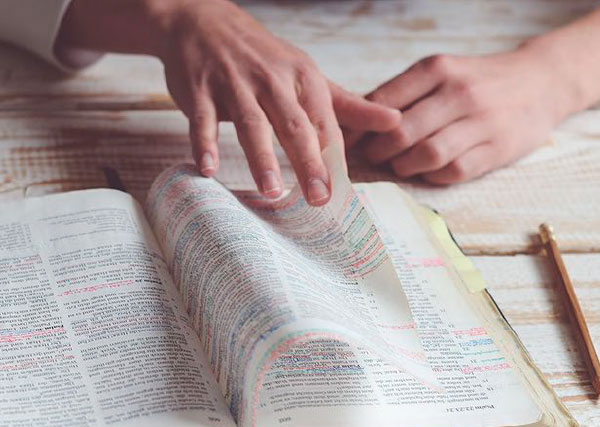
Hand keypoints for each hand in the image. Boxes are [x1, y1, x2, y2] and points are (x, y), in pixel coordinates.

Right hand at [57, 0, 399, 203]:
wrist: (204, 21)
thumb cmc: (264, 59)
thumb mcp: (309, 76)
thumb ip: (348, 105)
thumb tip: (394, 121)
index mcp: (304, 78)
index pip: (324, 124)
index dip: (333, 159)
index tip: (339, 195)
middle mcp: (273, 79)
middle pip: (294, 125)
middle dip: (308, 162)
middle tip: (317, 198)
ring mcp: (235, 83)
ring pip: (251, 123)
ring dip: (261, 157)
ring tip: (271, 190)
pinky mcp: (200, 89)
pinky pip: (203, 119)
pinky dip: (204, 142)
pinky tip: (206, 169)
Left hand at [349, 45, 577, 184]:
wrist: (541, 82)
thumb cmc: (476, 81)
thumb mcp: (441, 72)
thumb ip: (402, 93)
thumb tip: (355, 122)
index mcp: (438, 69)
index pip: (384, 102)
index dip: (360, 128)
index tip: (350, 141)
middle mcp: (459, 92)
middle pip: (401, 133)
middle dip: (377, 152)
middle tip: (371, 158)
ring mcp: (481, 122)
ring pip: (426, 155)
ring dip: (404, 166)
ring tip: (399, 165)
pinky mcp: (496, 150)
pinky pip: (452, 172)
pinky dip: (432, 177)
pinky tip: (427, 172)